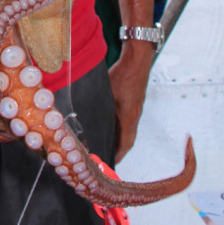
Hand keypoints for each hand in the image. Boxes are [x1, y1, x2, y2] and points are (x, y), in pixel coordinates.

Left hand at [108, 40, 152, 161]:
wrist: (138, 60)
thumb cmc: (124, 74)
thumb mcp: (107, 92)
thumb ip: (98, 106)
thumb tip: (85, 117)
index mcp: (129, 117)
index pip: (125, 144)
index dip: (118, 156)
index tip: (110, 164)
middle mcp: (134, 116)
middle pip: (127, 139)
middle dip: (117, 151)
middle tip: (106, 158)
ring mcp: (135, 109)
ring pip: (127, 130)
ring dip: (118, 139)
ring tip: (106, 145)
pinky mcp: (134, 102)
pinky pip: (127, 120)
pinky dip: (119, 128)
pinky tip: (110, 125)